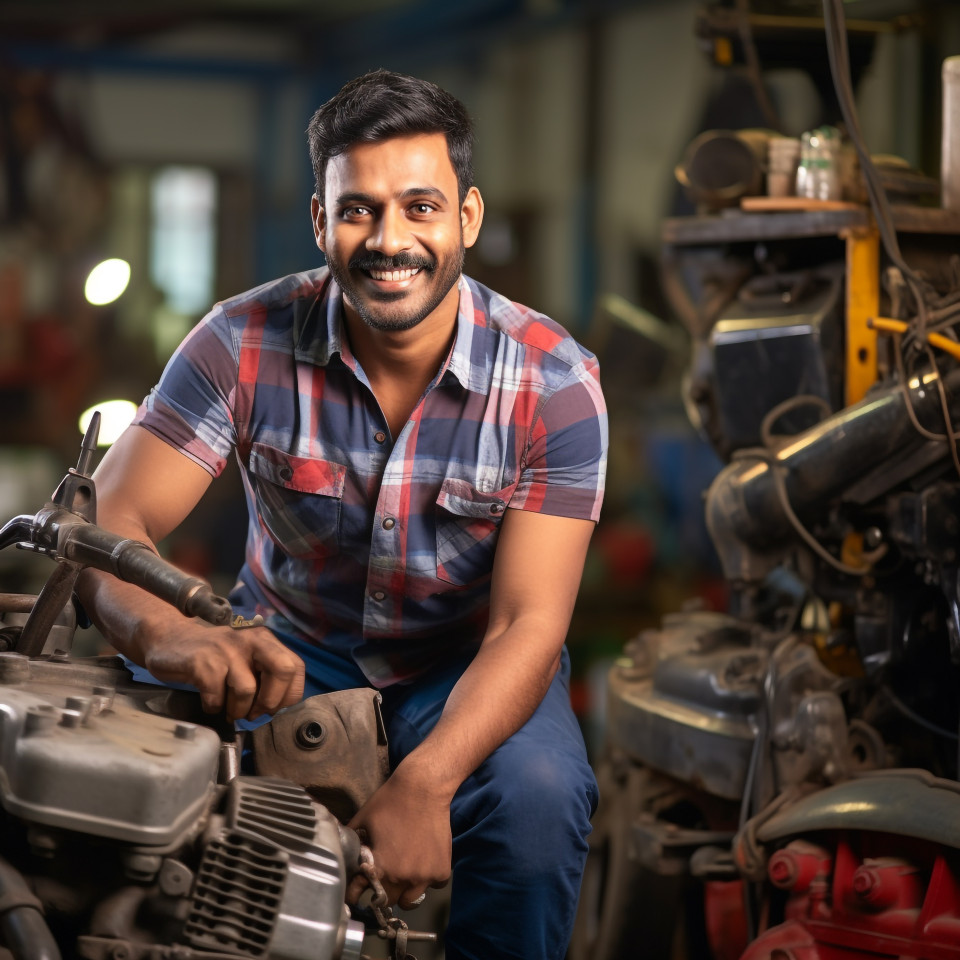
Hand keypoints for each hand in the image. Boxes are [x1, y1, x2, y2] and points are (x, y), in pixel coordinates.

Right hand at [138, 621, 304, 720]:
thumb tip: (279, 706)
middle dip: (272, 700)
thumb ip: (265, 673)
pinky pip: (217, 698)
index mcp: (265, 640)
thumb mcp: (245, 657)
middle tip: (255, 712)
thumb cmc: (212, 656)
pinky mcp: (202, 662)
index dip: (288, 694)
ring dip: (238, 710)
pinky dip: (214, 707)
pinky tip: (210, 702)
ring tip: (229, 709)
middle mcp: (250, 640)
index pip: (295, 666)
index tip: (272, 707)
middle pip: (283, 669)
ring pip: (247, 690)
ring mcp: (226, 650)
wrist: (169, 639)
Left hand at [347, 762, 452, 908]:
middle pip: (388, 901)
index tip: (357, 890)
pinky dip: (428, 878)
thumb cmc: (391, 800)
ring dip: (406, 889)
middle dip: (382, 891)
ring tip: (405, 872)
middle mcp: (403, 878)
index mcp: (381, 868)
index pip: (360, 894)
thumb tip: (340, 852)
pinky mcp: (442, 870)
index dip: (356, 891)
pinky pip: (433, 885)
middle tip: (384, 876)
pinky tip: (424, 862)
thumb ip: (351, 841)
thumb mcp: (363, 819)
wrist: (424, 787)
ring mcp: (425, 876)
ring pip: (411, 899)